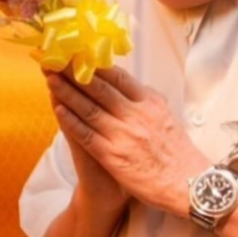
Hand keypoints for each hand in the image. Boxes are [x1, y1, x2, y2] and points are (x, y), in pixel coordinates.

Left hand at [46, 67, 208, 215]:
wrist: (186, 184)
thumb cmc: (176, 151)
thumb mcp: (165, 115)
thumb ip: (146, 99)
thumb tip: (129, 84)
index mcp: (148, 102)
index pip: (118, 77)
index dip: (96, 63)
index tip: (80, 52)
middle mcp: (135, 114)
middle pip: (99, 88)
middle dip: (75, 72)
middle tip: (57, 59)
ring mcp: (122, 135)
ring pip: (88, 108)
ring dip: (67, 92)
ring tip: (51, 78)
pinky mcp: (112, 156)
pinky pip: (86, 135)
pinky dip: (71, 121)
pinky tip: (58, 109)